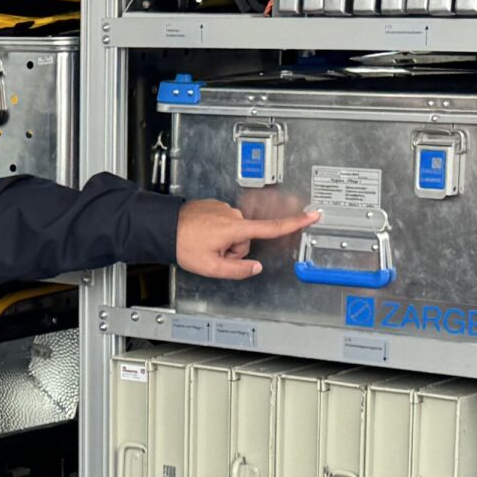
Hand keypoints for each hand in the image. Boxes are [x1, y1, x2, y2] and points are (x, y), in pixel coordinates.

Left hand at [174, 200, 320, 278]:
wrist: (162, 227)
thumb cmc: (183, 245)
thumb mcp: (212, 267)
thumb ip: (238, 270)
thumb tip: (255, 267)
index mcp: (236, 228)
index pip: (272, 227)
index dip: (295, 223)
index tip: (313, 215)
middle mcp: (232, 215)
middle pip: (246, 239)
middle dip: (233, 249)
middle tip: (212, 253)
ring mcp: (222, 209)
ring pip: (233, 232)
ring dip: (222, 241)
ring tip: (202, 243)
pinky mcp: (214, 206)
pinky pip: (223, 224)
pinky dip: (215, 232)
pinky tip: (200, 235)